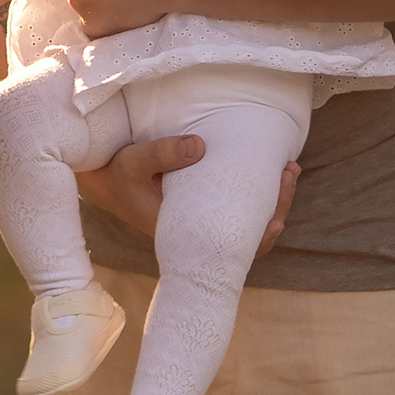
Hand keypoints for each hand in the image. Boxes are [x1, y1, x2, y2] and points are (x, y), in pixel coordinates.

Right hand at [77, 138, 302, 247]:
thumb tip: (201, 145)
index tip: (278, 212)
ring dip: (272, 197)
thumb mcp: (133, 162)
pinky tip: (267, 169)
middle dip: (278, 205)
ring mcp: (204, 222)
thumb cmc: (119, 174)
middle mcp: (200, 235)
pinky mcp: (205, 207)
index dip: (263, 235)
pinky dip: (258, 192)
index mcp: (187, 237)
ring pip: (250, 222)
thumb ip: (162, 153)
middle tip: (289, 170)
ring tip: (288, 167)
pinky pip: (240, 208)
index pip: (237, 248)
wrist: (105, 180)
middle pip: (253, 236)